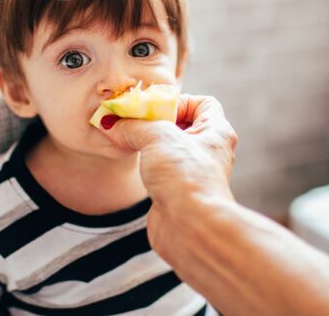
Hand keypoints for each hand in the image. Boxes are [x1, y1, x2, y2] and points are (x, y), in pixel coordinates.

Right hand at [101, 94, 237, 250]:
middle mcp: (209, 152)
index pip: (204, 104)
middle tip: (133, 122)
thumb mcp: (157, 136)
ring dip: (148, 144)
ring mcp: (193, 174)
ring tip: (128, 140)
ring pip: (169, 150)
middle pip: (183, 125)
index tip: (154, 108)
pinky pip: (161, 171)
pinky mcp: (177, 193)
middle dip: (156, 122)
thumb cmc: (186, 177)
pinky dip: (146, 165)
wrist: (190, 227)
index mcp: (217, 132)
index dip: (179, 101)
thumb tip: (112, 124)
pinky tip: (133, 164)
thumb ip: (133, 126)